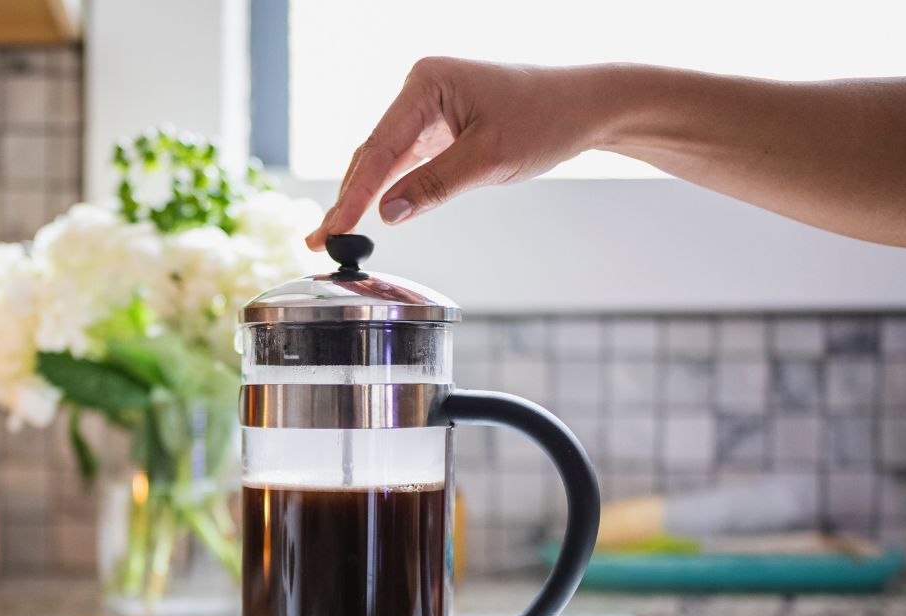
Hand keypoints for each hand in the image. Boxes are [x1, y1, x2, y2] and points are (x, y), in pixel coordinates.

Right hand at [307, 58, 605, 249]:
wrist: (586, 107)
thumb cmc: (546, 119)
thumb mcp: (489, 159)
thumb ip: (434, 186)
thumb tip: (387, 213)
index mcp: (426, 83)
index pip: (379, 147)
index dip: (354, 194)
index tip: (334, 229)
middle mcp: (420, 89)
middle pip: (373, 152)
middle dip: (347, 198)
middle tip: (319, 242)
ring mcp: (428, 107)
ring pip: (384, 159)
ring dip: (361, 196)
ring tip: (332, 234)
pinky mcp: (439, 125)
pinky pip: (404, 160)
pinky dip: (386, 188)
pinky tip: (365, 214)